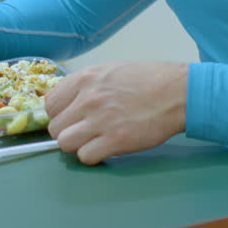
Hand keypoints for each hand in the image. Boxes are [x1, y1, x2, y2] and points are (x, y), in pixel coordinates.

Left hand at [44, 61, 186, 164]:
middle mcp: (88, 99)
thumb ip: (87, 85)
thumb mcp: (111, 70)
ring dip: (77, 146)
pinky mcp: (115, 140)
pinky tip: (106, 148)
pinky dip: (93, 156)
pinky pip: (86, 157)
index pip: (49, 104)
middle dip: (68, 132)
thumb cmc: (150, 79)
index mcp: (85, 79)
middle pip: (55, 127)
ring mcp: (100, 120)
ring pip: (65, 144)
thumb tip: (70, 102)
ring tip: (94, 141)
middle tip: (84, 132)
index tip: (70, 118)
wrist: (178, 91)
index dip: (59, 115)